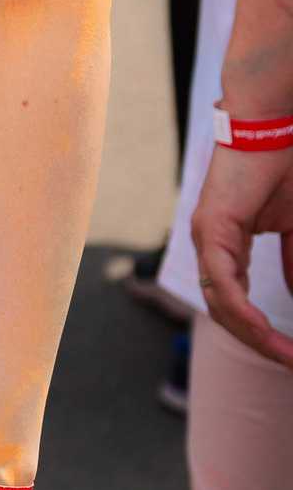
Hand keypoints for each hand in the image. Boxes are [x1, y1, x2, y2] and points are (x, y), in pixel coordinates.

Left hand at [192, 142, 292, 369]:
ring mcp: (206, 237)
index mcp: (224, 246)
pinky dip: (242, 308)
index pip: (236, 304)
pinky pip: (221, 280)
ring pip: (221, 304)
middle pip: (226, 313)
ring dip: (254, 335)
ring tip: (286, 354)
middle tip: (291, 364)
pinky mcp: (211, 228)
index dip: (262, 334)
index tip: (291, 355)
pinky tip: (264, 329)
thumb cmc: (281, 167)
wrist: (269, 125)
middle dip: (261, 344)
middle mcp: (209, 246)